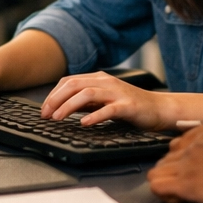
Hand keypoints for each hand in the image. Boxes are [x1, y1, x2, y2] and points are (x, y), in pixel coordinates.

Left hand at [39, 72, 172, 128]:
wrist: (159, 109)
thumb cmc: (131, 106)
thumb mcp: (104, 101)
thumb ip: (85, 102)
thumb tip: (61, 108)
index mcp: (99, 79)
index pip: (69, 81)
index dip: (53, 95)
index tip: (43, 110)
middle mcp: (106, 82)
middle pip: (74, 85)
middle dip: (56, 99)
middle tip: (46, 115)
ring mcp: (117, 93)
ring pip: (88, 94)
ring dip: (69, 106)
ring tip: (58, 118)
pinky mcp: (128, 106)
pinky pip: (108, 109)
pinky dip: (94, 116)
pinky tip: (84, 123)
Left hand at [148, 130, 202, 202]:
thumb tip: (202, 170)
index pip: (175, 152)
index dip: (179, 169)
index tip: (189, 180)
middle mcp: (194, 147)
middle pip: (163, 163)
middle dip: (170, 178)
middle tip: (184, 192)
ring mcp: (189, 164)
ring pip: (155, 174)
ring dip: (166, 187)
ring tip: (182, 197)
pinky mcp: (187, 183)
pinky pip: (158, 187)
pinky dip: (165, 197)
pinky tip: (181, 201)